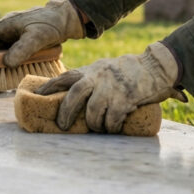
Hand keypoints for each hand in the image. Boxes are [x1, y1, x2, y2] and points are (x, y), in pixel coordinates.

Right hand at [0, 0, 83, 66]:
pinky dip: (5, 59)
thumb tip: (6, 62)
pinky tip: (5, 69)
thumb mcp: (37, 37)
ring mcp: (16, 34)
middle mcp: (9, 28)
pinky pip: (10, 51)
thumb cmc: (52, 24)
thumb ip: (22, 49)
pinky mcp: (24, 40)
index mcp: (7, 24)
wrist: (68, 19)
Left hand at [35, 42, 187, 132]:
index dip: (49, 87)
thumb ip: (91, 80)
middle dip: (66, 113)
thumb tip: (70, 94)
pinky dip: (111, 127)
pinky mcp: (126, 98)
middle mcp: (98, 77)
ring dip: (93, 124)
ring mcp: (112, 87)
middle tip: (63, 126)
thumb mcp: (105, 70)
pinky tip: (114, 128)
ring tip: (97, 128)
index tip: (37, 96)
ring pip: (93, 111)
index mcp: (91, 71)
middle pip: (74, 95)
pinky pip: (112, 119)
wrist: (156, 66)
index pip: (65, 77)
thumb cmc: (129, 72)